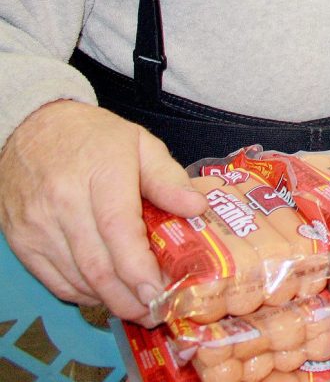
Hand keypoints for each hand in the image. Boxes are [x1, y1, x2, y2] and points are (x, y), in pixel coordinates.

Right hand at [0, 100, 207, 324]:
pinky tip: (106, 293)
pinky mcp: (22, 241)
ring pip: (77, 279)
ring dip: (110, 300)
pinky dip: (84, 294)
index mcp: (101, 172)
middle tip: (157, 310)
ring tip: (138, 306)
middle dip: (130, 297)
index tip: (159, 291)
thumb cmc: (93, 136)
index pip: (119, 229)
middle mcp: (65, 200)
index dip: (139, 268)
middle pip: (98, 264)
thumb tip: (196, 208)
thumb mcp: (139, 143)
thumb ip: (167, 178)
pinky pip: (56, 281)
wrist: (33, 128)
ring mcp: (39, 224)